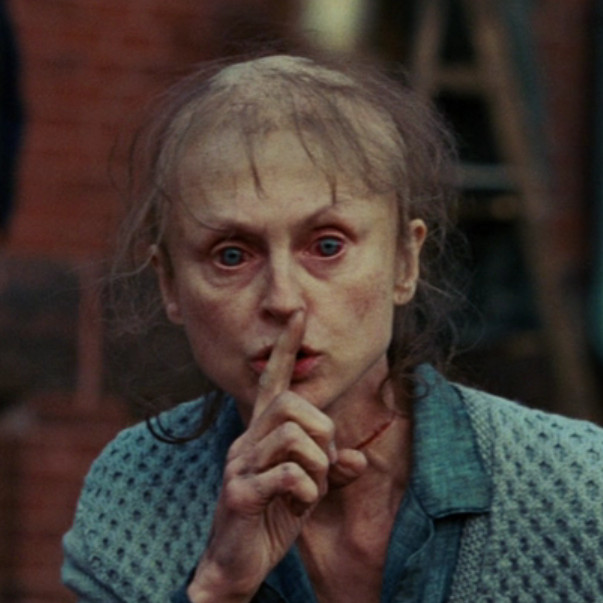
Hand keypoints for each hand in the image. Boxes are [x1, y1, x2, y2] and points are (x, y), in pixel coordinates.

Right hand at [187, 311, 364, 601]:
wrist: (236, 563)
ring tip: (311, 487)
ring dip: (317, 463)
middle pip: (290, 403)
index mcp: (263, 433)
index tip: (297, 314)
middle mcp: (247, 441)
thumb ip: (332, 469)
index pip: (272, 379)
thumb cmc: (273, 516)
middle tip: (323, 462)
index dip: (286, 347)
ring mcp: (240, 466)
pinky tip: (300, 504)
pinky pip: (286, 475)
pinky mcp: (239, 494)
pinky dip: (307, 489)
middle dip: (321, 429)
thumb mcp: (309, 488)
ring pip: (292, 436)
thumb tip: (358, 460)